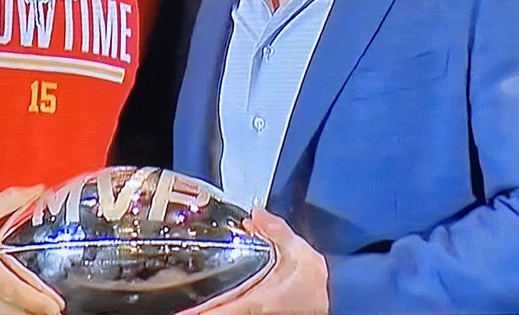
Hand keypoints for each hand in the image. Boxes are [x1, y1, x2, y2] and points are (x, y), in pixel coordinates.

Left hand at [185, 207, 328, 314]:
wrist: (341, 297)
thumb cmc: (320, 281)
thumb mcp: (299, 251)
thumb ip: (276, 231)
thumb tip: (257, 214)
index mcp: (256, 300)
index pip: (218, 310)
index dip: (196, 313)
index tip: (178, 311)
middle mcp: (254, 312)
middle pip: (218, 313)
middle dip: (198, 310)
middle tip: (177, 305)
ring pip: (227, 313)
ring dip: (211, 309)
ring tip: (191, 306)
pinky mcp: (263, 313)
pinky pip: (237, 311)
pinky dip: (224, 307)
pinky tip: (216, 302)